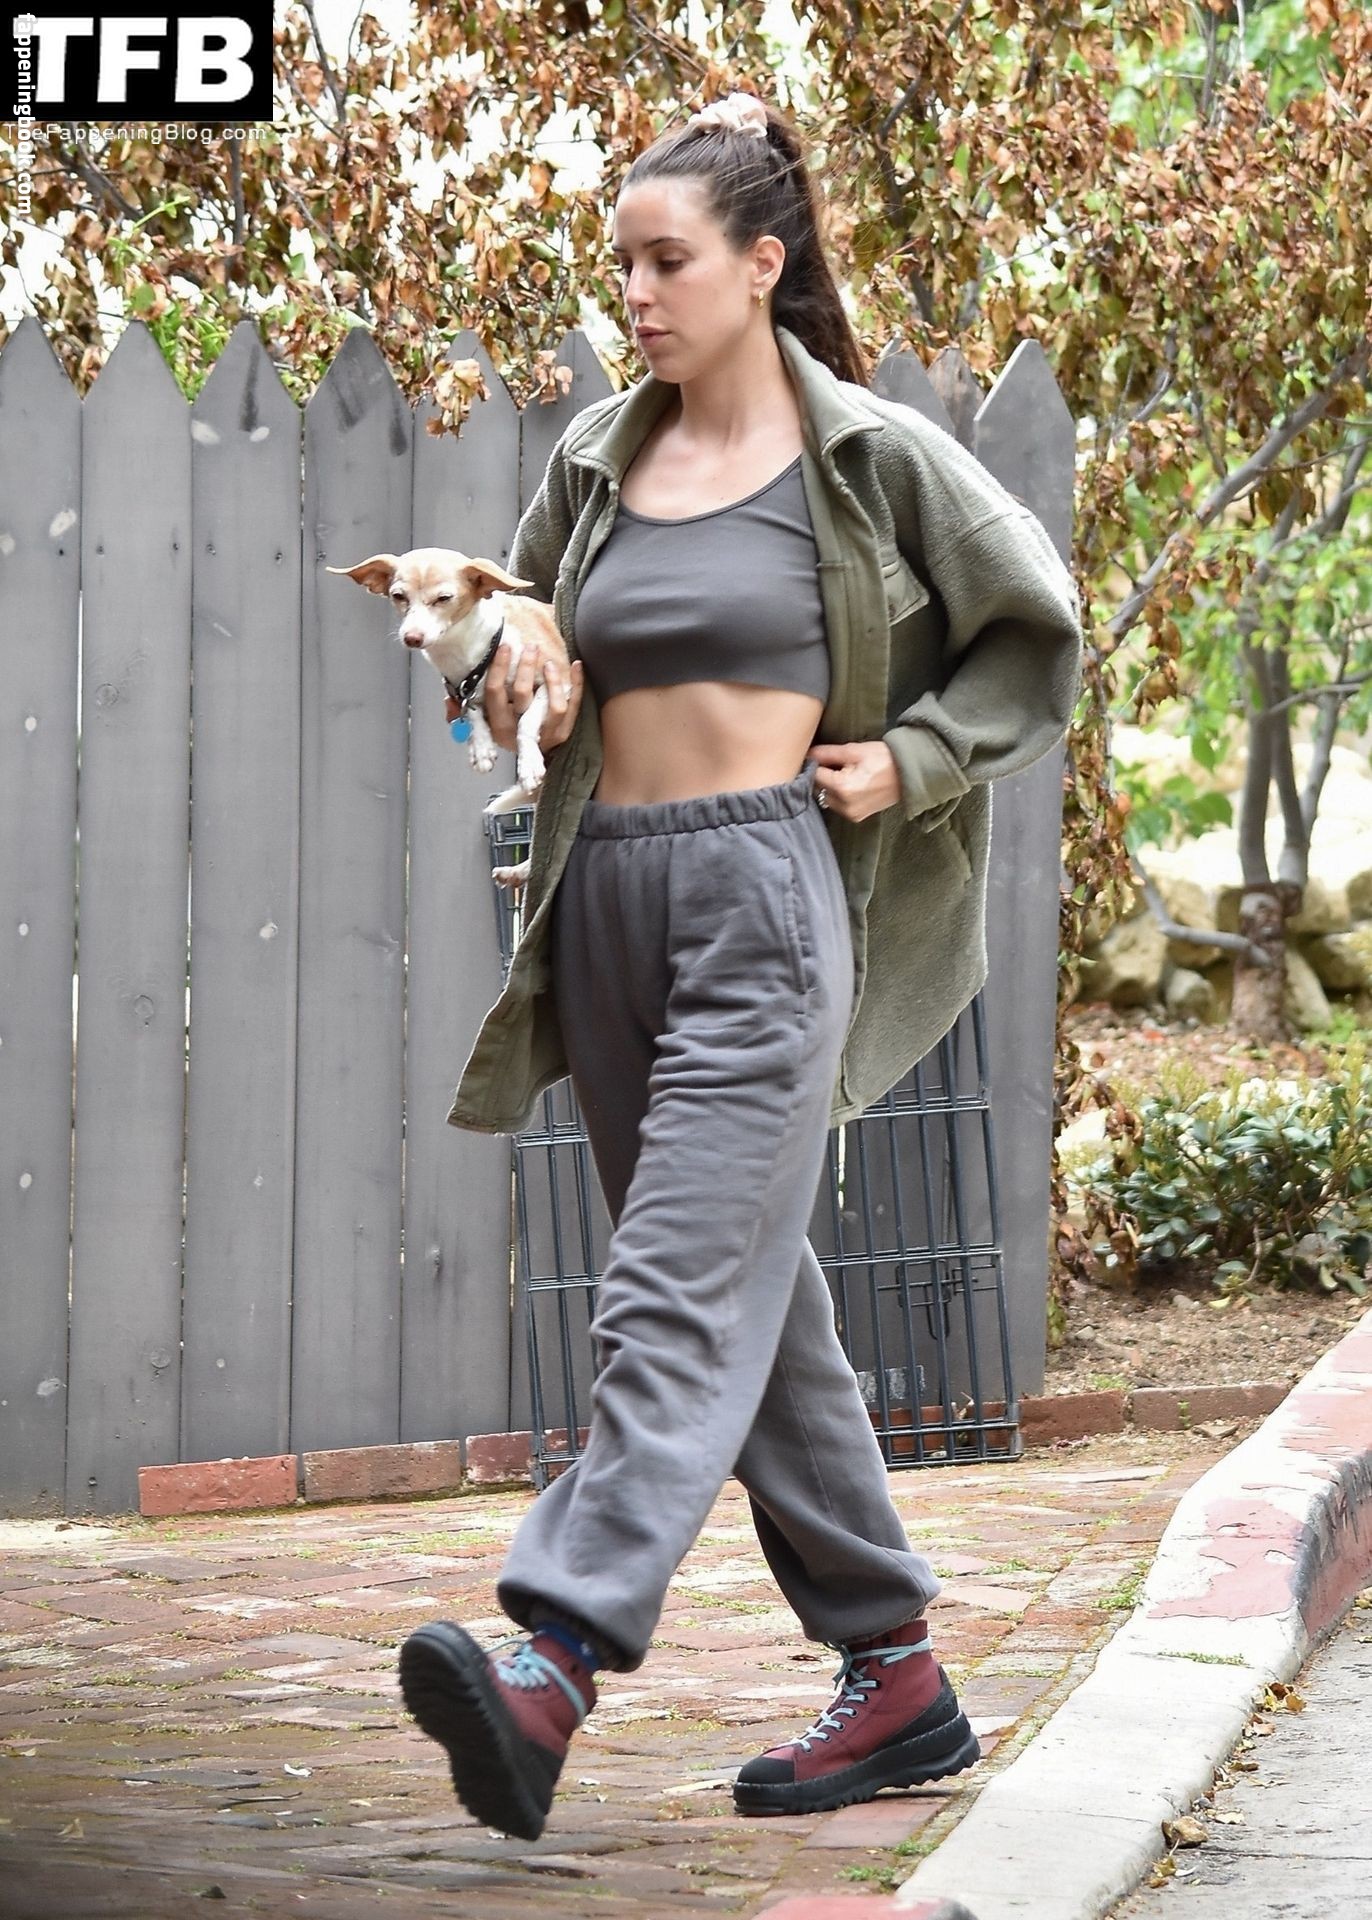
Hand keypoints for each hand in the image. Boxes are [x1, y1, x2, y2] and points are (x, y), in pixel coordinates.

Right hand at [447, 642, 584, 754]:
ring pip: (552, 705)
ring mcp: (545, 733)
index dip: (498, 667)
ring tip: (548, 661)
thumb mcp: (481, 721)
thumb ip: (465, 709)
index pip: (494, 691)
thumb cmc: (506, 728)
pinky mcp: (564, 732)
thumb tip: (449, 705)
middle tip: (530, 646)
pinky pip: (574, 706)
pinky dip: (576, 684)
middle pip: (522, 694)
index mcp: (496, 725)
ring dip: (552, 679)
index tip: (505, 646)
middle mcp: (518, 731)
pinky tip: (577, 665)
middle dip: (525, 667)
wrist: (533, 762)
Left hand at [805, 739, 902, 821]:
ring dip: (828, 786)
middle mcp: (845, 806)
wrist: (909, 774)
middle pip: (817, 788)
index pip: (813, 775)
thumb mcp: (855, 751)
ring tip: (843, 772)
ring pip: (825, 798)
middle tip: (833, 762)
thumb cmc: (885, 760)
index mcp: (843, 788)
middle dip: (821, 775)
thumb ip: (828, 753)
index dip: (814, 763)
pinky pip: (836, 805)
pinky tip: (849, 783)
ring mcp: (851, 814)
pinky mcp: (856, 817)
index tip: (819, 755)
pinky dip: (837, 795)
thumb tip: (809, 753)